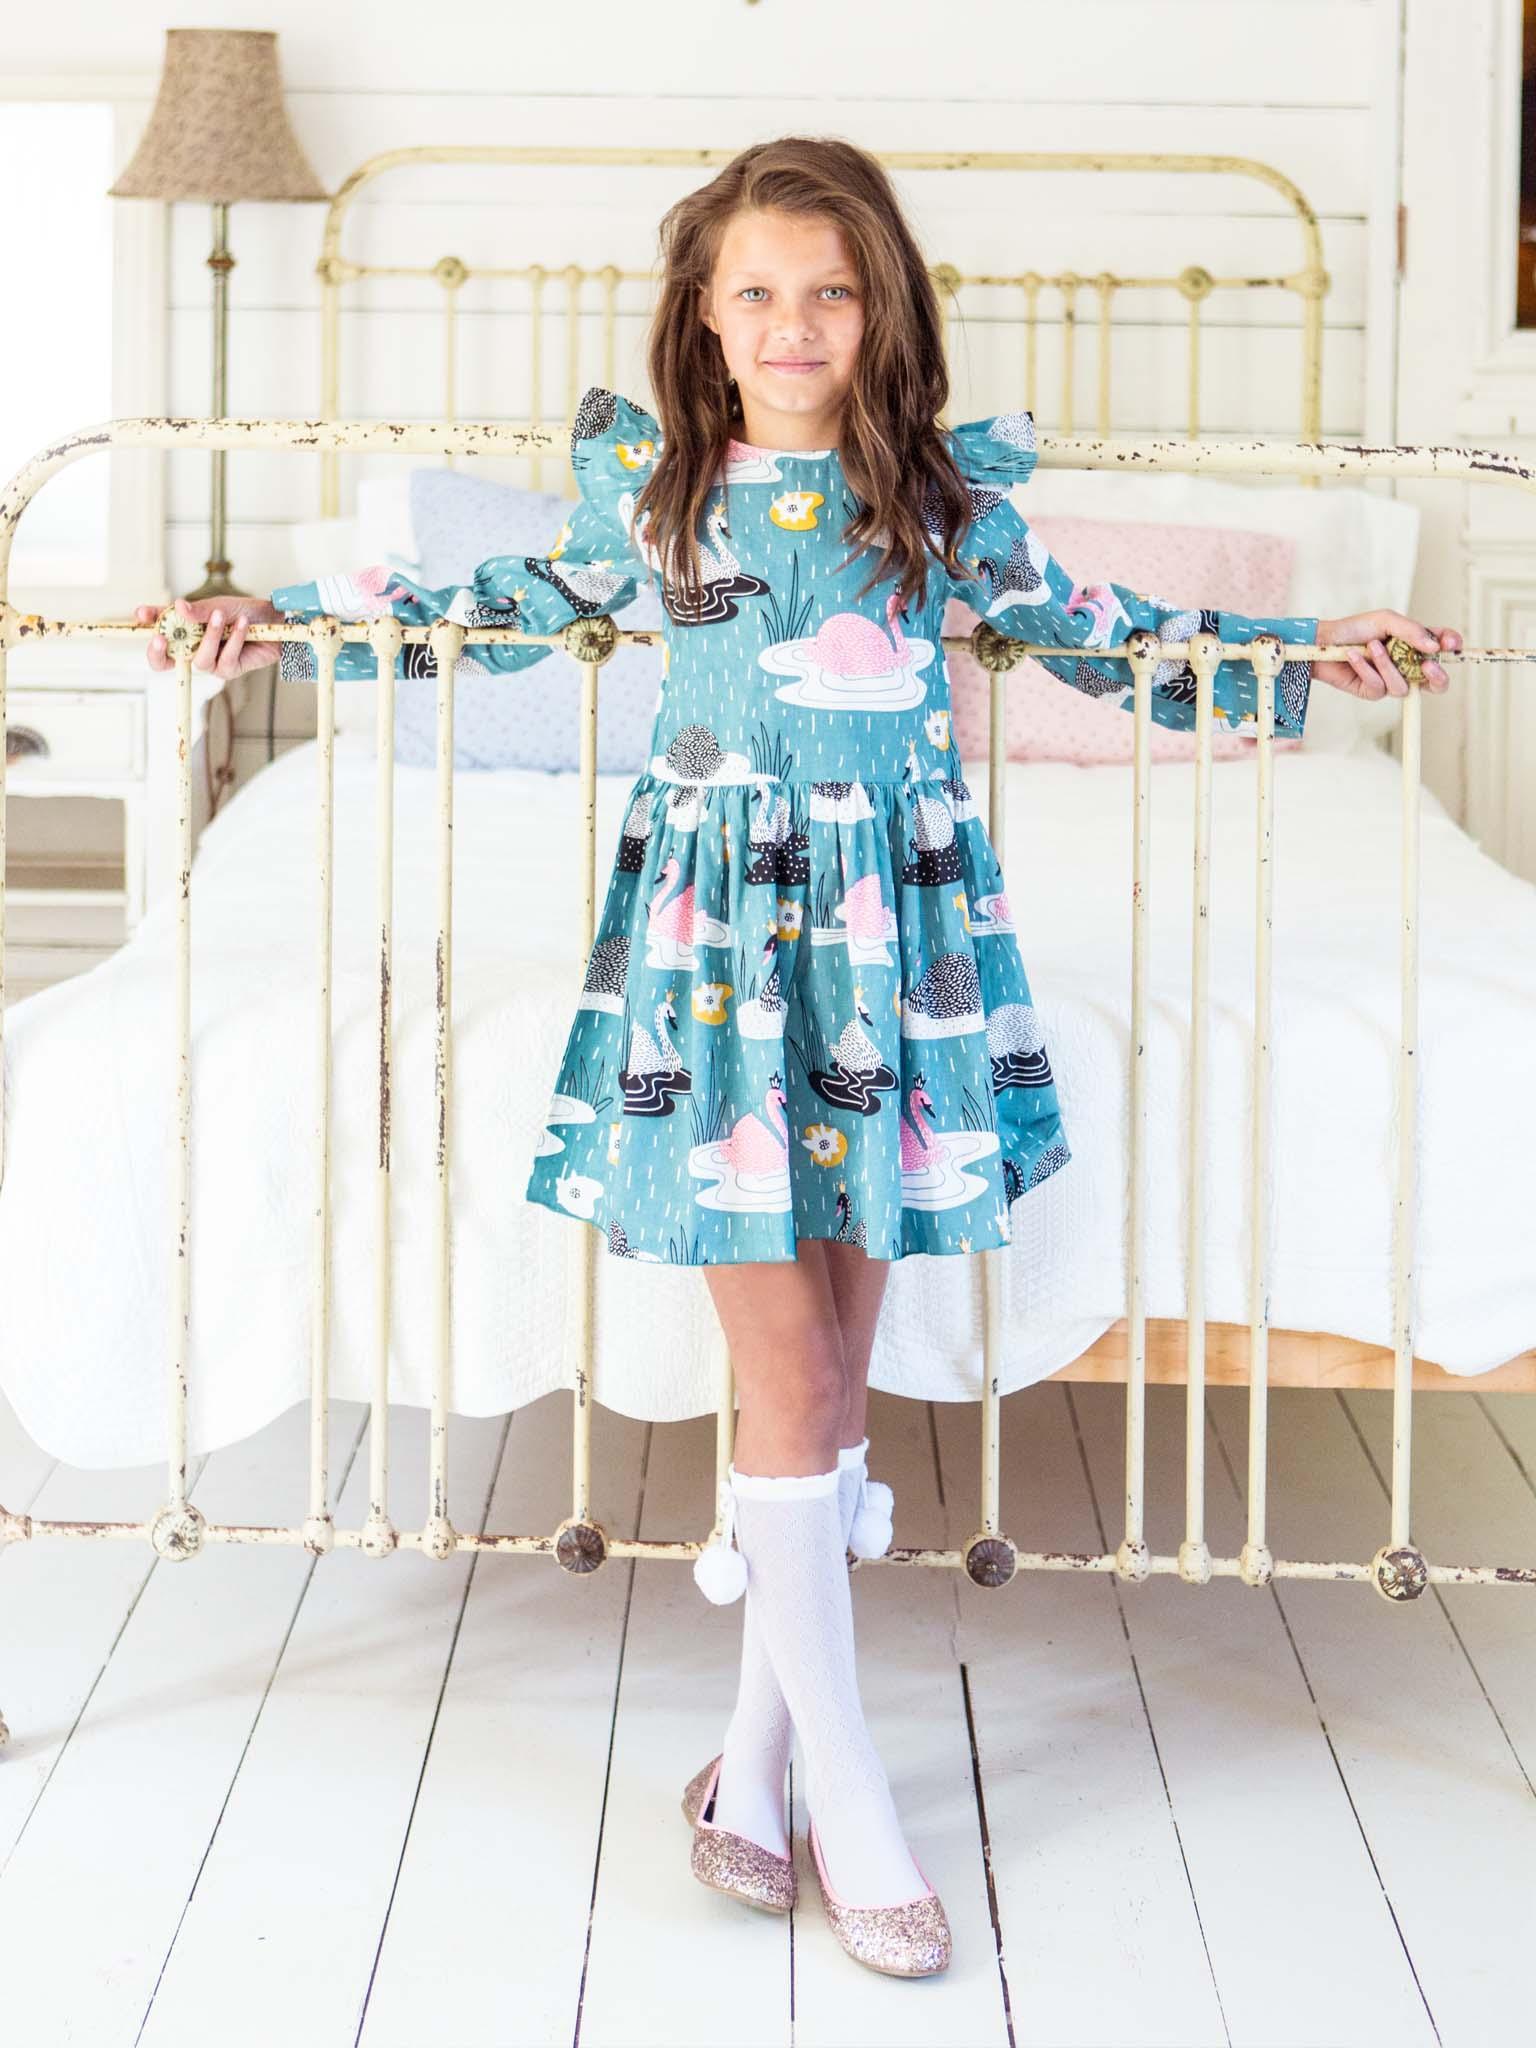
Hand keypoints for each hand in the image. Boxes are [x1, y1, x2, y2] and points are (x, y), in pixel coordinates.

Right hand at [134, 595, 281, 678]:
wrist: (275, 622)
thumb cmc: (244, 613)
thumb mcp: (219, 605)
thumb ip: (199, 610)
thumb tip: (177, 607)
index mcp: (185, 630)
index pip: (160, 630)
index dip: (148, 624)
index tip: (142, 614)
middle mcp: (193, 648)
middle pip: (164, 661)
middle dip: (158, 652)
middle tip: (160, 637)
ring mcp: (210, 661)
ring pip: (198, 659)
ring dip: (209, 636)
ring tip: (220, 616)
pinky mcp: (229, 670)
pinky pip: (224, 660)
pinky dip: (233, 639)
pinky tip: (242, 625)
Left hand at [1312, 612, 1458, 697]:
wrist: (1323, 643)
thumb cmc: (1355, 628)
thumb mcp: (1386, 620)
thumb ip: (1412, 631)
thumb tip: (1435, 647)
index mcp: (1414, 643)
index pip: (1441, 648)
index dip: (1450, 647)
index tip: (1450, 644)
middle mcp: (1406, 664)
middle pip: (1435, 682)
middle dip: (1437, 677)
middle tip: (1429, 666)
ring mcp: (1390, 679)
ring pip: (1403, 686)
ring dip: (1387, 665)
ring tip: (1371, 647)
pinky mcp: (1372, 691)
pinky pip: (1378, 687)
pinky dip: (1366, 669)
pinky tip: (1353, 656)